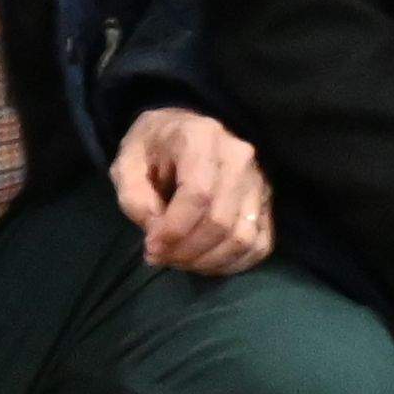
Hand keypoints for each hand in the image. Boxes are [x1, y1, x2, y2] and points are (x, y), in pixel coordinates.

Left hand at [108, 106, 272, 275]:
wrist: (183, 130)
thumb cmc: (151, 147)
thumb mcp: (126, 163)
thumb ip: (134, 197)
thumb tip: (157, 234)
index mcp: (200, 138)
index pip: (198, 194)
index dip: (175, 229)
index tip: (151, 247)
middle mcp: (238, 158)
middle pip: (221, 221)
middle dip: (187, 250)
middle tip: (161, 257)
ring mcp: (259, 181)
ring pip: (243, 238)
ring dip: (208, 261)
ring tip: (178, 261)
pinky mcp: (267, 203)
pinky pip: (260, 244)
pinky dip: (233, 263)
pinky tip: (204, 263)